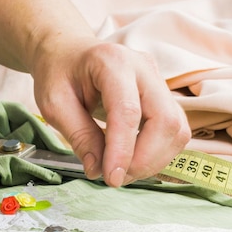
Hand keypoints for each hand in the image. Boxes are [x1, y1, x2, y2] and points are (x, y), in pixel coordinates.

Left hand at [31, 39, 190, 186]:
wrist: (68, 52)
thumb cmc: (58, 73)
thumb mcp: (54, 104)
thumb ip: (78, 136)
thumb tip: (98, 170)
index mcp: (112, 62)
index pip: (128, 111)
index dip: (123, 150)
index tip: (112, 178)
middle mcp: (143, 67)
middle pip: (165, 120)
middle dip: (145, 159)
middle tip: (116, 178)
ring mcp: (158, 80)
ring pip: (176, 128)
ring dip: (153, 160)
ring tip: (121, 171)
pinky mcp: (163, 95)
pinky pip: (174, 130)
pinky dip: (157, 153)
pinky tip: (133, 160)